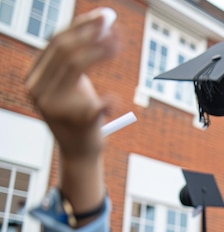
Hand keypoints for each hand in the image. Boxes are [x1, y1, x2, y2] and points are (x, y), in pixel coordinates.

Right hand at [25, 8, 118, 160]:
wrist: (79, 152)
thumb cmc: (80, 114)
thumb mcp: (71, 84)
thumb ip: (74, 60)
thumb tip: (97, 26)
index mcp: (35, 77)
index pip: (56, 42)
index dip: (81, 26)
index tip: (104, 17)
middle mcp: (37, 89)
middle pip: (64, 49)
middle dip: (91, 34)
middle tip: (114, 27)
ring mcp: (53, 106)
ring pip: (75, 65)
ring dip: (100, 51)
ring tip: (117, 46)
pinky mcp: (76, 122)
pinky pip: (93, 106)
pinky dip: (108, 101)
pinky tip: (114, 100)